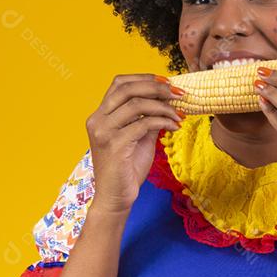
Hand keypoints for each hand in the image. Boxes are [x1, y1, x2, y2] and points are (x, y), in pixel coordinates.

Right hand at [86, 74, 185, 213]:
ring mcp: (103, 132)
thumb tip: (168, 100)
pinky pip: (143, 124)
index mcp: (100, 115)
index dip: (144, 78)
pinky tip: (175, 126)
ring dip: (163, 106)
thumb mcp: (139, 137)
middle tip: (178, 93)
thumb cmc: (127, 168)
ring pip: (136, 104)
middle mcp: (97, 120)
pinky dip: (163, 121)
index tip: (167, 82)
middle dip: (156, 87)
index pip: (119, 83)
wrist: (116, 197)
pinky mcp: (114, 145)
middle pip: (127, 89)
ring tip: (179, 113)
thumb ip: (148, 117)